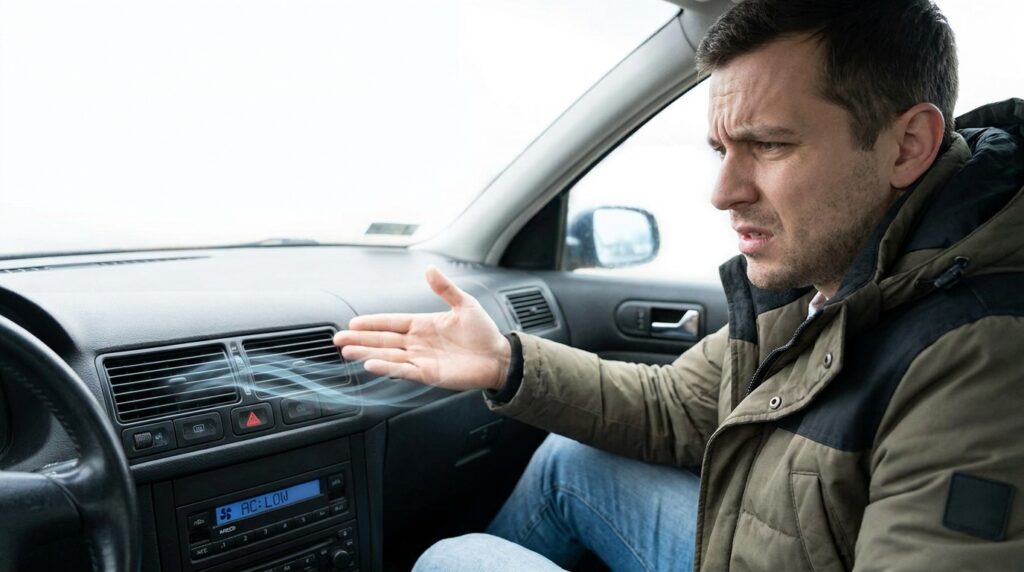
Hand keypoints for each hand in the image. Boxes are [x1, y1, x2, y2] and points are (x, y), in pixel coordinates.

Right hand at [333, 266, 511, 390]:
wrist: (498, 357)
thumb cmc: (483, 332)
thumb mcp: (464, 304)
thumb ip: (445, 288)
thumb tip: (430, 269)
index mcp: (423, 324)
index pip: (392, 322)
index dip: (372, 322)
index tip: (353, 323)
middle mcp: (418, 342)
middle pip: (383, 340)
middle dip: (360, 339)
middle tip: (338, 339)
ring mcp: (421, 358)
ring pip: (388, 355)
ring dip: (366, 352)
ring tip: (347, 351)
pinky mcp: (428, 373)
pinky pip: (403, 370)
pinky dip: (387, 367)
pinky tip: (371, 363)